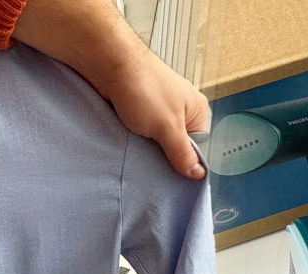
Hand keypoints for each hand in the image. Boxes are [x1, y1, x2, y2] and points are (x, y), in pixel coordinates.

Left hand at [98, 48, 209, 179]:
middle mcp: (181, 110)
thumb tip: (199, 174)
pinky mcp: (141, 110)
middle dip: (165, 157)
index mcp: (197, 112)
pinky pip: (144, 134)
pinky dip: (137, 140)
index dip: (186, 164)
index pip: (198, 149)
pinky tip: (130, 143)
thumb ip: (183, 154)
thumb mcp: (168, 128)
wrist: (108, 63)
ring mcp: (160, 109)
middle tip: (154, 165)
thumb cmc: (143, 88)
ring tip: (140, 152)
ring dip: (148, 149)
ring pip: (159, 141)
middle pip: (178, 146)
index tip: (173, 176)